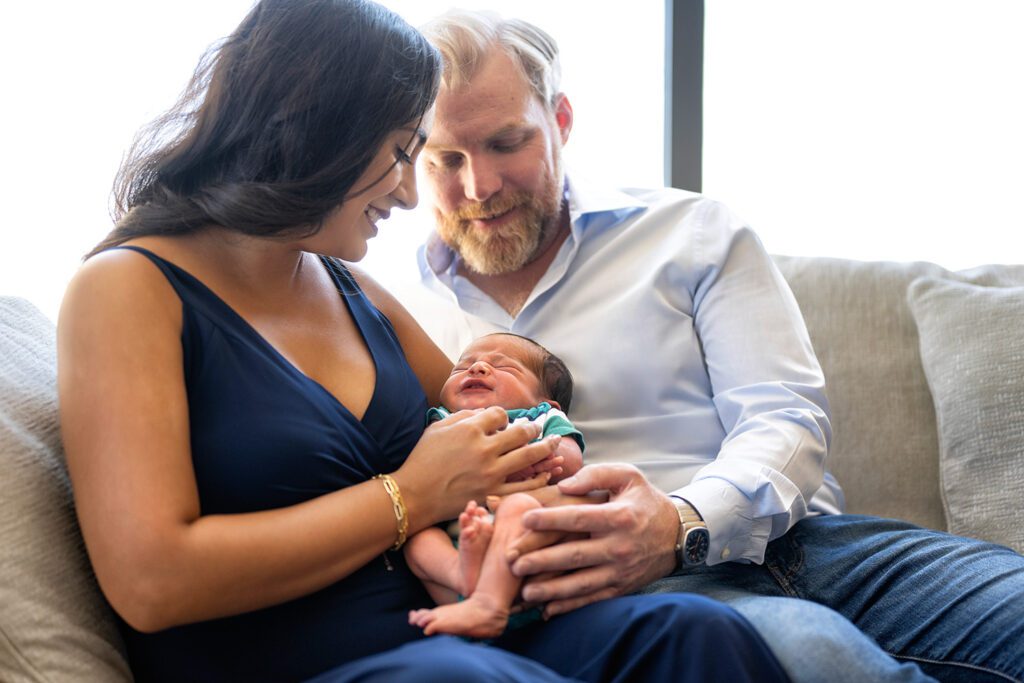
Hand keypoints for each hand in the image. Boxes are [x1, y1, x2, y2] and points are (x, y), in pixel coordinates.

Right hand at [394, 407, 559, 525]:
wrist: (412, 494)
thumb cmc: (421, 459)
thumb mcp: (437, 427)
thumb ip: (463, 416)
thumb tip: (485, 413)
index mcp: (470, 429)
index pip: (500, 415)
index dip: (505, 417)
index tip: (504, 422)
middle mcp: (484, 448)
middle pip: (521, 433)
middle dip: (533, 428)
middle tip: (539, 428)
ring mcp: (490, 473)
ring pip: (528, 457)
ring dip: (546, 448)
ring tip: (556, 443)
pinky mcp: (491, 493)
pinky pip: (522, 487)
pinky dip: (537, 480)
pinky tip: (547, 474)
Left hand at [506, 464, 678, 616]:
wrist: (677, 534)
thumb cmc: (644, 501)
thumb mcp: (628, 476)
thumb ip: (596, 475)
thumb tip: (563, 485)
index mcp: (619, 517)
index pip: (579, 518)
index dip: (551, 519)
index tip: (525, 518)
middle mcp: (619, 547)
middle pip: (575, 555)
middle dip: (542, 560)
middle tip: (513, 562)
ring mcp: (620, 571)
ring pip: (581, 583)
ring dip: (551, 589)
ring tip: (524, 592)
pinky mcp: (620, 587)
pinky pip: (592, 599)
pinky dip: (569, 606)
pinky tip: (547, 610)